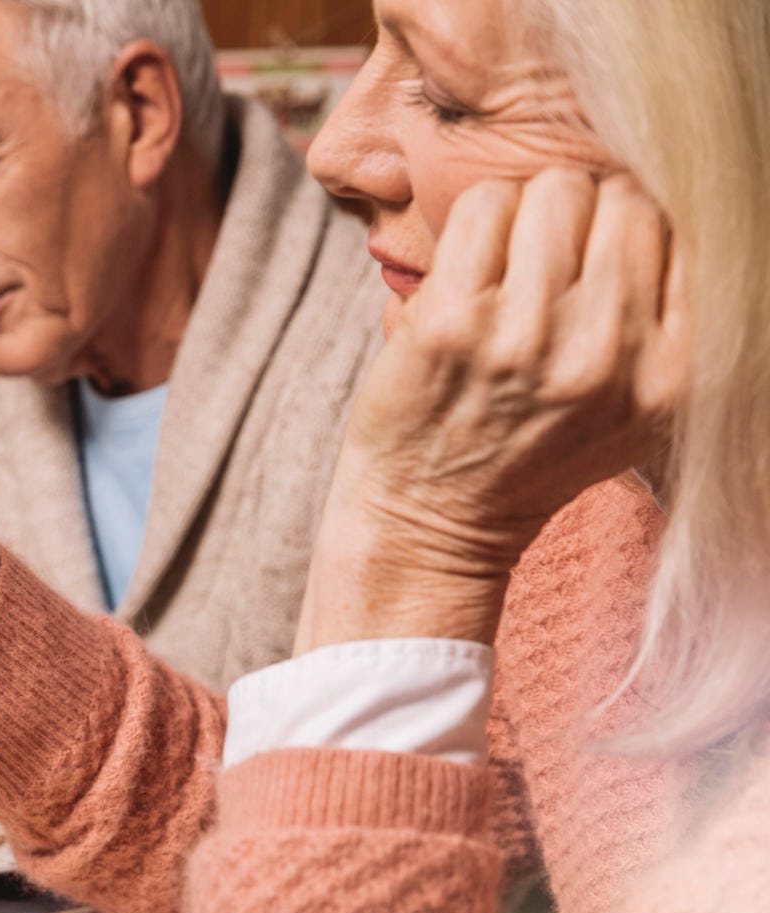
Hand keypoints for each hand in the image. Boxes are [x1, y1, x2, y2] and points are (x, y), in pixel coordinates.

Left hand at [300, 169, 689, 648]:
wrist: (432, 520)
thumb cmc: (527, 451)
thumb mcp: (632, 408)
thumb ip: (663, 322)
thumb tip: (668, 207)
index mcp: (668, 374)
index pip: (681, 231)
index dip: (636, 225)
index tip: (600, 253)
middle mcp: (606, 355)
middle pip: (623, 199)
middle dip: (585, 212)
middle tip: (550, 253)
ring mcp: (525, 338)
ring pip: (555, 192)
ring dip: (530, 209)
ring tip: (512, 259)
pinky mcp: (450, 323)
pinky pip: (485, 206)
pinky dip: (480, 216)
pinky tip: (471, 263)